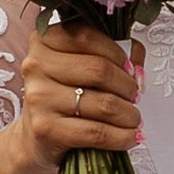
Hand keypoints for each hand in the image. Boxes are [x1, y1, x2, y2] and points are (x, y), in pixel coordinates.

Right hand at [17, 23, 141, 172]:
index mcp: (44, 40)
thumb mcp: (82, 65)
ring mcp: (39, 97)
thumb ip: (111, 53)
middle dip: (128, 86)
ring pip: (103, 103)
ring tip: (133, 118)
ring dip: (129, 114)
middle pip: (98, 70)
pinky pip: (96, 132)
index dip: (117, 53)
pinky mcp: (45, 128)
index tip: (129, 68)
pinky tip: (129, 135)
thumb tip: (136, 62)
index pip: (86, 37)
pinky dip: (121, 136)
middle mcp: (36, 65)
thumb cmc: (63, 96)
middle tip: (135, 96)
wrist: (37, 137)